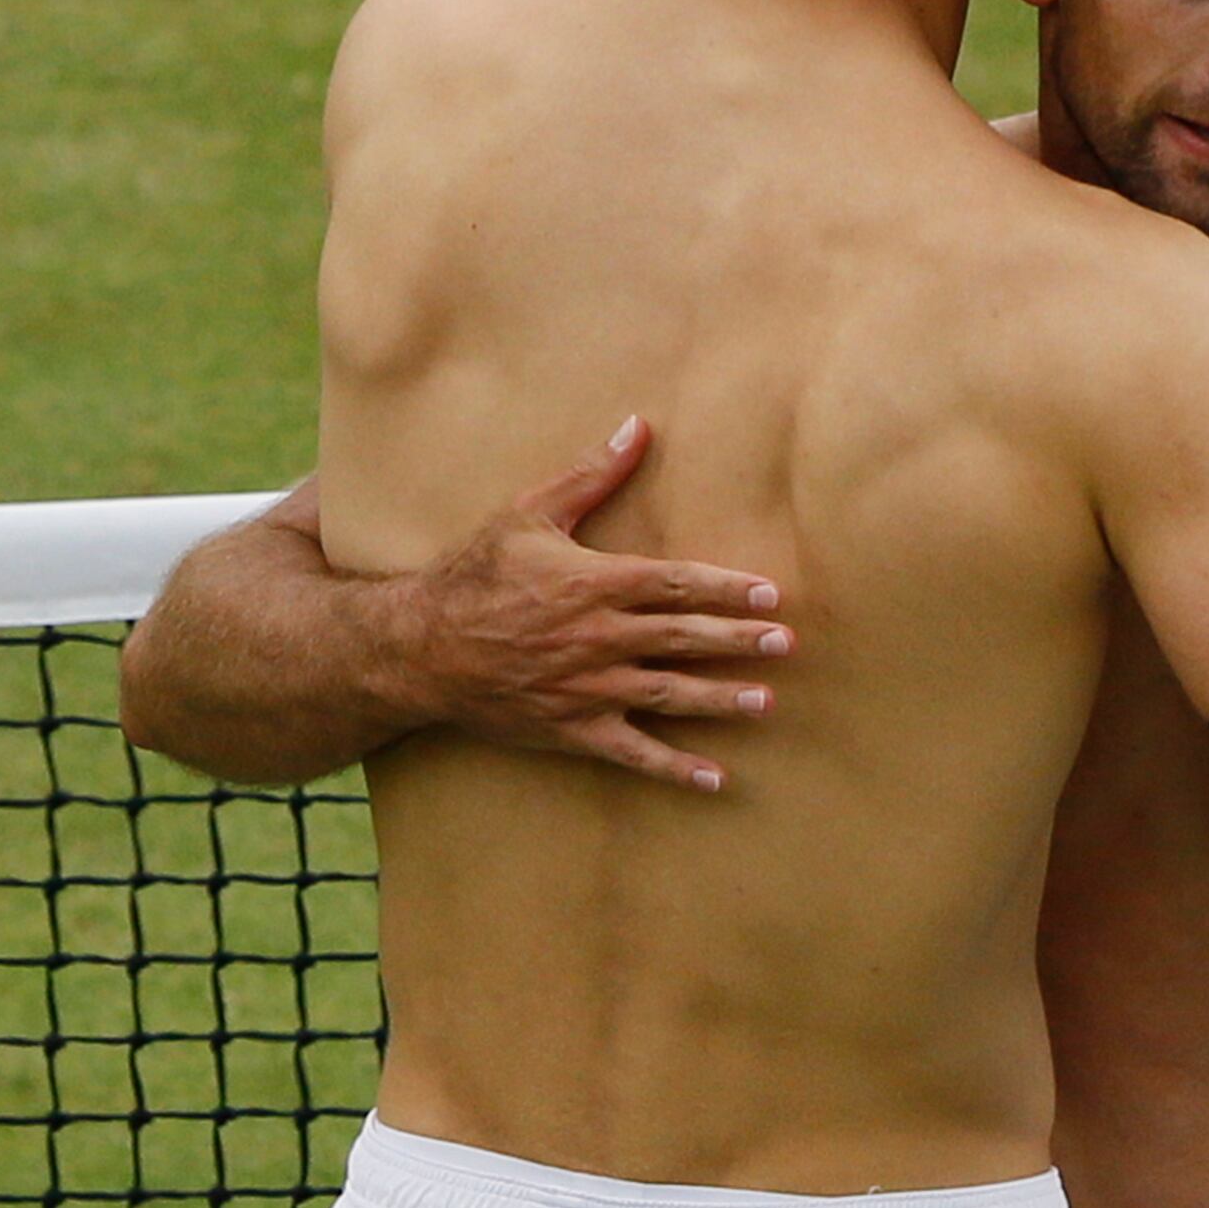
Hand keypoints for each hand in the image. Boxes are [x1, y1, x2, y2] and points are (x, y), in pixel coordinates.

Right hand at [363, 416, 791, 791]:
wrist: (421, 646)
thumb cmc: (474, 573)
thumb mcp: (527, 512)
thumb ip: (590, 474)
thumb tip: (637, 427)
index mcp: (595, 582)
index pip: (678, 583)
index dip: (728, 589)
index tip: (770, 595)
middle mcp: (599, 637)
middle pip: (684, 638)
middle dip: (739, 641)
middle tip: (786, 645)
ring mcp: (588, 688)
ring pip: (670, 695)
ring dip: (721, 700)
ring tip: (766, 701)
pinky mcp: (572, 729)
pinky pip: (633, 753)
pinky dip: (674, 769)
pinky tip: (714, 779)